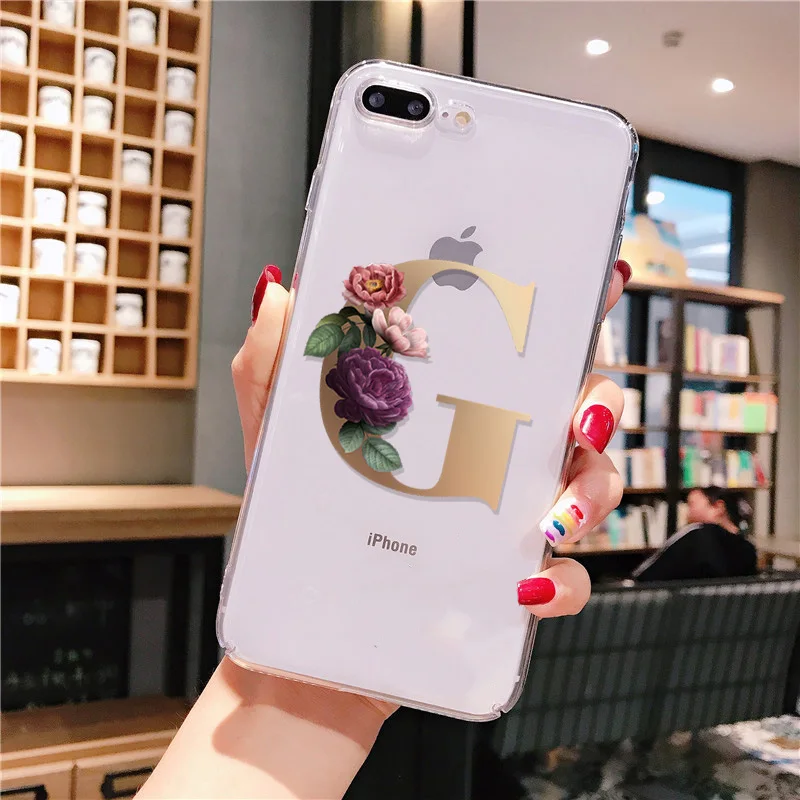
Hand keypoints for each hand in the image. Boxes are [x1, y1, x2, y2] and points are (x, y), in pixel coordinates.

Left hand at [235, 259, 630, 618]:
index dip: (571, 312)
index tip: (605, 280)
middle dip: (600, 402)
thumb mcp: (277, 440)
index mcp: (452, 409)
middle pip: (579, 409)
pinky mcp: (508, 588)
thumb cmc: (296, 531)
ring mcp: (505, 521)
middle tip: (581, 416)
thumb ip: (273, 365)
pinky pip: (568, 581)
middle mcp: (492, 457)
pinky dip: (565, 583)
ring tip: (553, 518)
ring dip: (593, 492)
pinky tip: (527, 589)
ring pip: (592, 487)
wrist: (301, 644)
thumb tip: (282, 292)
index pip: (519, 350)